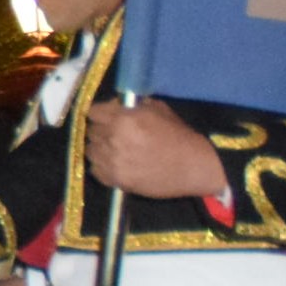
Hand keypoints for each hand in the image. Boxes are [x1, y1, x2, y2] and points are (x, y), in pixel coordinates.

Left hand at [84, 97, 228, 200]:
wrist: (195, 166)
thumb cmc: (179, 135)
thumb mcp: (157, 109)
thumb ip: (131, 105)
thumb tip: (114, 105)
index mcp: (123, 120)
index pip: (92, 112)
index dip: (100, 113)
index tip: (106, 117)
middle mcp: (113, 140)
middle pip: (92, 132)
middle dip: (101, 130)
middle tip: (113, 134)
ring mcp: (113, 162)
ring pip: (90, 151)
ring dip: (99, 148)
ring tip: (114, 150)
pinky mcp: (117, 180)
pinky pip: (95, 170)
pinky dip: (102, 166)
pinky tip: (115, 164)